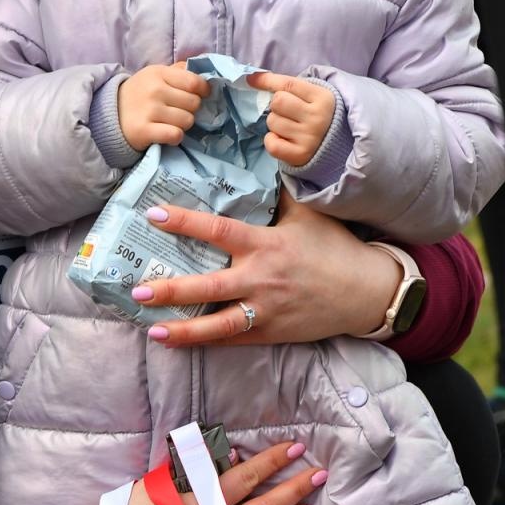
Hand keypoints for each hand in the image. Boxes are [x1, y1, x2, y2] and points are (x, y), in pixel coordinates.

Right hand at [118, 63, 208, 150]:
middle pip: (194, 103)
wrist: (109, 115)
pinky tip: (167, 134)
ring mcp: (149, 110)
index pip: (194, 82)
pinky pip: (175, 135)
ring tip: (171, 122)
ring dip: (183, 124)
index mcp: (159, 73)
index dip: (203, 90)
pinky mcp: (144, 130)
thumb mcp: (155, 75)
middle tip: (179, 111)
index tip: (201, 95)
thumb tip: (204, 73)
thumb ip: (178, 71)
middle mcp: (154, 90)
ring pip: (188, 121)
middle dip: (191, 109)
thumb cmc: (140, 94)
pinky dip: (175, 137)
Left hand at [131, 191, 401, 344]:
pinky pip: (233, 339)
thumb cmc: (335, 247)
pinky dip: (205, 341)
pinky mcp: (271, 333)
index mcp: (266, 245)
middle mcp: (262, 280)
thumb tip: (254, 162)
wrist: (366, 292)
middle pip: (210, 287)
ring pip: (217, 324)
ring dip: (183, 328)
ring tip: (151, 330)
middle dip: (172, 290)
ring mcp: (265, 311)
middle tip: (138, 291)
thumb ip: (276, 194)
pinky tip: (178, 341)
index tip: (154, 214)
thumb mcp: (308, 213)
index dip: (185, 222)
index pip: (218, 230)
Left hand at [247, 72, 335, 167]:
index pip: (288, 84)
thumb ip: (290, 85)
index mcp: (323, 97)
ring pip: (272, 122)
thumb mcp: (313, 95)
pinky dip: (272, 140)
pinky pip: (271, 144)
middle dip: (276, 106)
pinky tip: (283, 140)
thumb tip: (253, 77)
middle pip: (277, 102)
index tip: (251, 79)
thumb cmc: (317, 115)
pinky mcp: (300, 155)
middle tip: (287, 113)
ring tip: (289, 128)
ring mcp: (309, 137)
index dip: (266, 80)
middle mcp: (318, 117)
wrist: (336, 147)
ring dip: (275, 124)